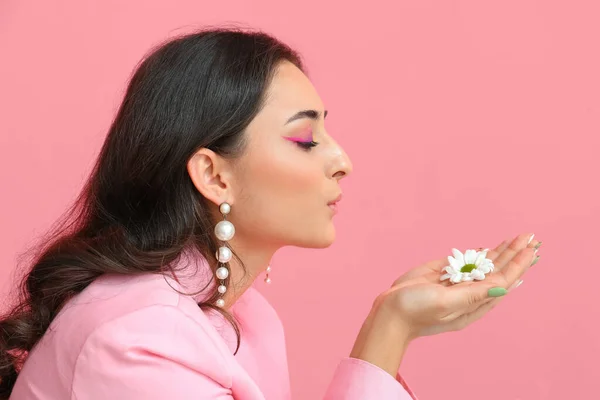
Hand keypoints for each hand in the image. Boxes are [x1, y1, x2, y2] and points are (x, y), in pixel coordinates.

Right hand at [377, 232, 539, 338]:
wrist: (389, 313)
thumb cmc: (415, 311)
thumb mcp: (445, 303)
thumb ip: (473, 294)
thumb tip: (503, 287)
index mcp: (472, 304)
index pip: (502, 281)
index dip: (517, 265)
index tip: (531, 250)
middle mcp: (467, 293)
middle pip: (497, 271)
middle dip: (513, 254)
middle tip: (530, 237)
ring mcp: (454, 283)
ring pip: (482, 265)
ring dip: (499, 252)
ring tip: (516, 239)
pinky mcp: (440, 274)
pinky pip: (464, 262)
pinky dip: (477, 254)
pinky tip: (487, 248)